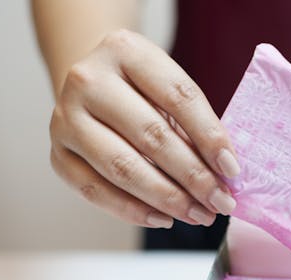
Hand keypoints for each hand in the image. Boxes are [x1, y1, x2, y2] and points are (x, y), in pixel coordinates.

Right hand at [49, 29, 239, 227]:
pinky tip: (164, 218)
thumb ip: (194, 125)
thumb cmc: (143, 92)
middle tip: (221, 202)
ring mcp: (65, 118)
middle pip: (151, 136)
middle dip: (194, 176)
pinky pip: (96, 191)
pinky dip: (134, 210)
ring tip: (199, 214)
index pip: (178, 97)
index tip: (233, 170)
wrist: (92, 87)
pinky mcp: (58, 155)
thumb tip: (224, 175)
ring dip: (168, 198)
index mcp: (126, 51)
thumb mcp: (170, 89)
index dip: (210, 137)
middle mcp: (88, 81)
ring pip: (122, 168)